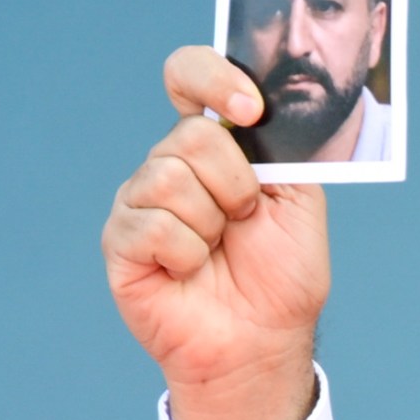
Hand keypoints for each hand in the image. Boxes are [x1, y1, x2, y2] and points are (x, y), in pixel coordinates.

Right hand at [103, 46, 331, 419]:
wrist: (262, 342)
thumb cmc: (281, 277)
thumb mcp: (300, 202)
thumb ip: (280, 149)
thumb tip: (253, 106)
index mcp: (214, 147)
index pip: (189, 76)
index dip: (212, 77)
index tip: (249, 110)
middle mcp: (170, 165)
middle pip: (190, 136)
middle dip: (235, 184)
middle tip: (243, 221)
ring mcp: (140, 201)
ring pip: (169, 178)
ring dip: (211, 224)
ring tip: (216, 252)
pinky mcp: (119, 241)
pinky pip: (152, 224)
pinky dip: (185, 254)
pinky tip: (189, 272)